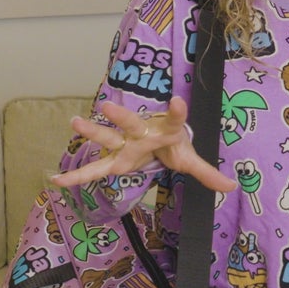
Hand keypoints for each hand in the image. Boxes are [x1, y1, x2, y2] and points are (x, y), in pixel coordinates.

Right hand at [51, 97, 237, 193]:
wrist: (155, 142)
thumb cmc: (171, 145)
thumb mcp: (189, 159)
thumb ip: (207, 172)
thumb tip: (233, 187)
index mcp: (164, 130)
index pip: (174, 119)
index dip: (176, 111)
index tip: (177, 100)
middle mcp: (141, 133)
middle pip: (131, 123)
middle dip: (120, 115)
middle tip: (107, 105)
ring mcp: (124, 144)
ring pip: (107, 136)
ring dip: (92, 131)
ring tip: (75, 122)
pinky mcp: (113, 159)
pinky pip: (94, 170)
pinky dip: (76, 177)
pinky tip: (56, 181)